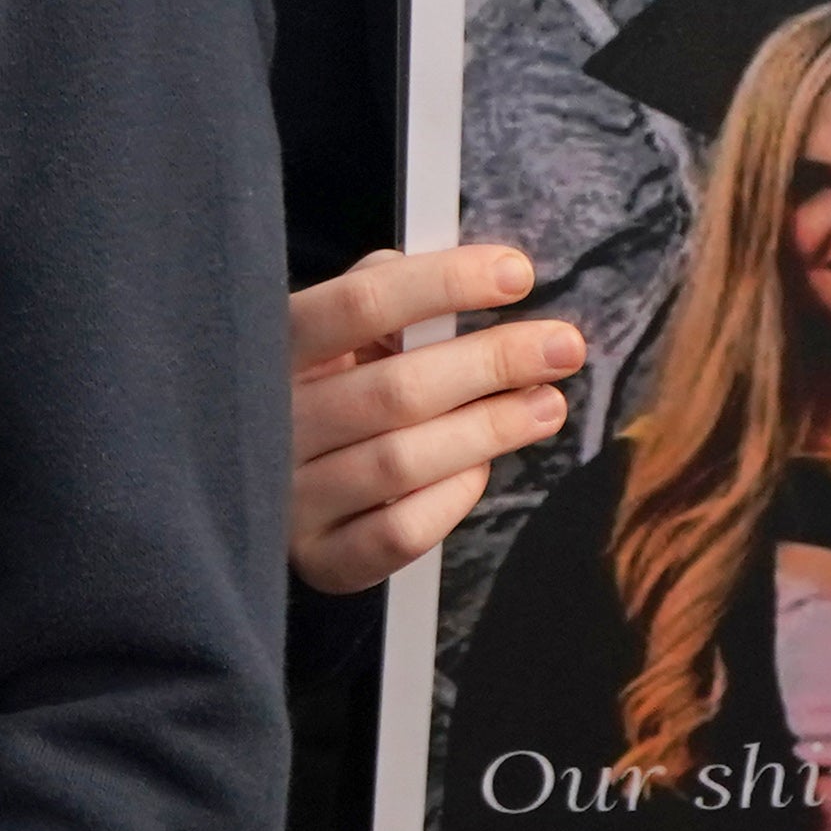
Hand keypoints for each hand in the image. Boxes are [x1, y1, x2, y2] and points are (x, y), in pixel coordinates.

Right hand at [287, 243, 586, 593]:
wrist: (267, 476)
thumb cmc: (321, 385)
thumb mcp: (331, 325)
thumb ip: (381, 287)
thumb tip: (463, 274)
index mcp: (274, 346)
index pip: (360, 304)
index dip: (445, 285)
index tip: (518, 275)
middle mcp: (274, 422)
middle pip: (396, 389)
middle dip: (494, 363)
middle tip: (563, 347)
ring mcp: (291, 495)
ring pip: (403, 463)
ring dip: (491, 429)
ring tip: (546, 405)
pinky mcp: (320, 556)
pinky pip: (401, 532)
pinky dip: (452, 497)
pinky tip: (479, 469)